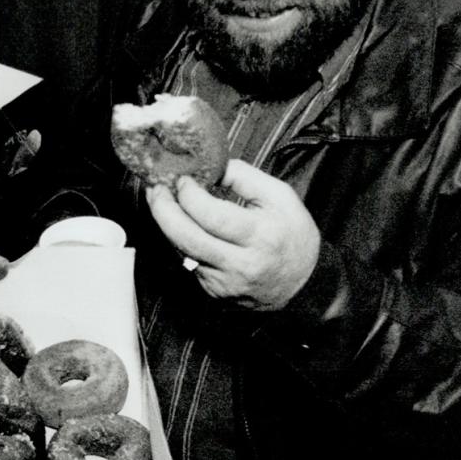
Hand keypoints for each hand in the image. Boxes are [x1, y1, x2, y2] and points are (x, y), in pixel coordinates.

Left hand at [145, 159, 319, 309]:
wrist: (304, 284)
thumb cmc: (293, 236)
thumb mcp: (280, 196)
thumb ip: (244, 176)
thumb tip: (209, 166)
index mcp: (261, 237)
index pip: (212, 216)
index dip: (189, 195)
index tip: (182, 179)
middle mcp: (241, 264)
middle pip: (187, 238)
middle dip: (163, 210)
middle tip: (156, 189)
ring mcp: (226, 283)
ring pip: (182, 251)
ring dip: (167, 224)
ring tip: (161, 201)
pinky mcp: (216, 293)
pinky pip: (189, 263)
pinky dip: (182, 242)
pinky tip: (181, 226)